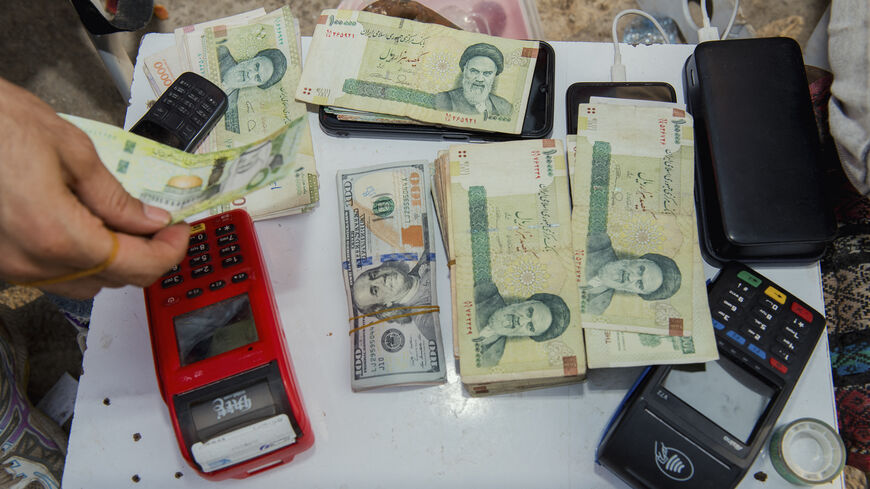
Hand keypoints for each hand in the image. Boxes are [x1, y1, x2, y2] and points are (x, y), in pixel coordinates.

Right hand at [0, 77, 188, 297]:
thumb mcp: (69, 149)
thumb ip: (114, 196)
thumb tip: (148, 220)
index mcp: (58, 235)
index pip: (137, 266)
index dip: (170, 252)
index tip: (181, 233)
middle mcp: (33, 263)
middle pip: (114, 280)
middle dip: (146, 254)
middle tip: (160, 225)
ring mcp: (11, 268)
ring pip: (84, 285)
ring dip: (113, 261)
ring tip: (123, 224)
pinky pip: (52, 276)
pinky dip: (79, 259)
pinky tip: (83, 226)